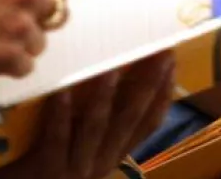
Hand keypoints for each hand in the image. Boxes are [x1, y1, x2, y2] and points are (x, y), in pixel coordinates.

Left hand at [0, 52, 175, 178]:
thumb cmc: (48, 163)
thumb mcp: (81, 145)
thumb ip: (94, 119)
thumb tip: (111, 71)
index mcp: (115, 154)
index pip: (148, 123)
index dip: (163, 94)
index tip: (171, 62)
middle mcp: (103, 161)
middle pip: (131, 120)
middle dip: (148, 85)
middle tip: (158, 54)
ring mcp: (78, 167)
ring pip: (97, 126)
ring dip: (105, 95)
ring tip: (110, 66)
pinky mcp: (49, 168)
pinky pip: (58, 137)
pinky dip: (60, 113)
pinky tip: (61, 91)